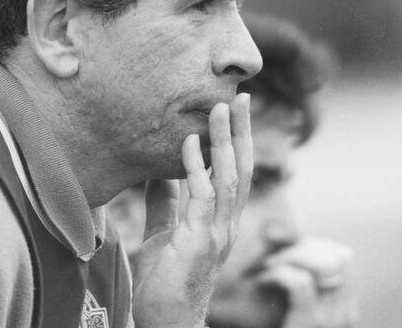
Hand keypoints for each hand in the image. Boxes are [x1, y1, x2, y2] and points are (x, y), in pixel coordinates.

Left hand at [130, 93, 252, 327]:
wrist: (164, 325)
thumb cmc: (163, 286)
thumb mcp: (162, 236)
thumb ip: (165, 205)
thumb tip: (158, 172)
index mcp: (221, 221)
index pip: (237, 173)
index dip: (238, 141)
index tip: (236, 110)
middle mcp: (227, 225)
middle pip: (243, 169)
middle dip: (242, 132)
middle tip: (242, 97)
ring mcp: (217, 235)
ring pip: (230, 178)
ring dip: (225, 142)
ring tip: (220, 109)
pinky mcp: (200, 244)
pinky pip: (203, 198)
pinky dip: (196, 168)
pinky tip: (188, 143)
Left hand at [258, 238, 357, 327]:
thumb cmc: (273, 324)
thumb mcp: (294, 303)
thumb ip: (298, 273)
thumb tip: (281, 232)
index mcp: (344, 308)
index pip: (344, 258)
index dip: (314, 248)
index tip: (285, 255)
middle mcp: (346, 315)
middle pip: (337, 257)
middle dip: (302, 249)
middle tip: (271, 258)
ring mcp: (334, 322)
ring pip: (323, 265)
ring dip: (288, 258)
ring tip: (265, 268)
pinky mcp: (312, 325)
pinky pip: (301, 282)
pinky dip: (279, 273)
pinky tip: (262, 279)